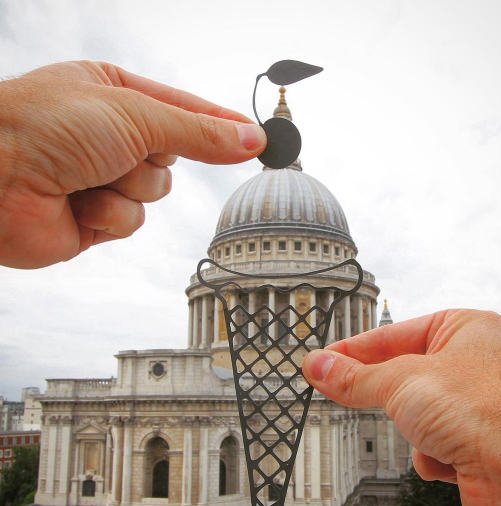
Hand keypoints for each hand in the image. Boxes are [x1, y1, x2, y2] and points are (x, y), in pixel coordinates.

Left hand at [0, 61, 265, 268]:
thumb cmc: (46, 126)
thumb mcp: (135, 115)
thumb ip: (197, 132)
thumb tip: (251, 140)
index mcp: (115, 93)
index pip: (186, 110)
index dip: (222, 124)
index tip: (260, 138)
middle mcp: (110, 135)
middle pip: (173, 157)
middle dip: (151, 158)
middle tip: (118, 150)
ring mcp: (103, 177)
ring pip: (155, 193)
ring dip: (127, 188)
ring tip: (86, 176)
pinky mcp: (95, 218)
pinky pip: (131, 222)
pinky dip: (109, 216)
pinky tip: (76, 205)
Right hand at [302, 310, 500, 505]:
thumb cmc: (492, 413)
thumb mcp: (403, 381)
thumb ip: (356, 376)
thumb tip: (320, 366)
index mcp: (461, 330)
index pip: (390, 334)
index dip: (353, 349)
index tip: (323, 360)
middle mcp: (468, 364)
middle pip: (399, 373)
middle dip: (382, 391)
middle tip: (337, 386)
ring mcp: (468, 405)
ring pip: (410, 411)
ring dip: (412, 426)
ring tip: (426, 430)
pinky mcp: (468, 443)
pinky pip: (425, 443)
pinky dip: (428, 453)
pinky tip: (449, 456)